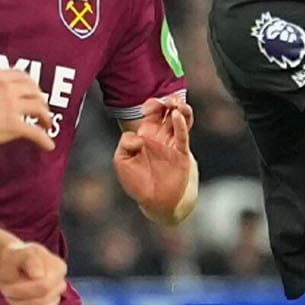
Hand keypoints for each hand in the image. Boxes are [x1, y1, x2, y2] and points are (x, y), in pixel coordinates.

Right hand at [0, 70, 55, 152]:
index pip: (22, 76)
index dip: (31, 85)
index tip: (33, 92)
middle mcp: (7, 88)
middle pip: (34, 91)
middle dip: (41, 101)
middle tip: (41, 109)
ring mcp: (11, 106)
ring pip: (39, 109)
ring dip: (46, 117)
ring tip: (46, 125)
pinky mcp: (12, 125)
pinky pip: (35, 132)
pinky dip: (44, 139)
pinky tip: (48, 145)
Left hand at [0, 241, 66, 304]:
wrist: (7, 265)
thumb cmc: (13, 259)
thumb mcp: (17, 252)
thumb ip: (28, 259)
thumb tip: (38, 274)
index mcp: (57, 268)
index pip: (43, 287)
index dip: (21, 287)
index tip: (9, 280)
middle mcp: (59, 284)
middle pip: (40, 303)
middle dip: (18, 297)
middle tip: (8, 287)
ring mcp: (53, 300)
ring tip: (13, 294)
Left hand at [114, 96, 193, 216]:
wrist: (156, 203)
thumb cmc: (138, 183)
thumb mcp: (122, 161)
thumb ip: (125, 144)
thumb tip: (139, 138)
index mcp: (147, 134)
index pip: (152, 111)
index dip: (151, 104)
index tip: (145, 109)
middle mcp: (161, 136)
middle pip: (168, 111)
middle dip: (168, 101)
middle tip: (167, 100)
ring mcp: (172, 144)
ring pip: (180, 119)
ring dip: (180, 108)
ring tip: (176, 104)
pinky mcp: (181, 154)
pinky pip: (182, 136)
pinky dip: (181, 125)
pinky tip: (177, 116)